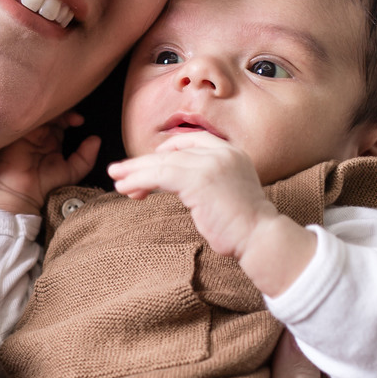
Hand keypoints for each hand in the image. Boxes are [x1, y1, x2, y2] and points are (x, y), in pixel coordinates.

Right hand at [0, 113, 100, 214]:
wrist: (21, 193)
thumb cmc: (45, 185)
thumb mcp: (72, 172)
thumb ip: (86, 157)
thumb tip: (96, 139)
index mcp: (52, 141)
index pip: (62, 121)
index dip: (71, 117)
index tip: (81, 121)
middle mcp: (40, 135)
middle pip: (52, 114)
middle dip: (63, 111)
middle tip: (72, 116)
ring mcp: (28, 133)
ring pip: (41, 113)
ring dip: (53, 111)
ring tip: (63, 115)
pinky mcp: (17, 133)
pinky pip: (27, 117)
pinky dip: (38, 113)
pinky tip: (47, 115)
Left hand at [109, 132, 272, 257]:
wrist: (260, 237)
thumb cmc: (243, 225)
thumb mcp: (227, 193)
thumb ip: (207, 182)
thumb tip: (180, 186)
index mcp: (232, 152)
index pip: (192, 140)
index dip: (167, 150)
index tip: (150, 164)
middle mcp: (222, 152)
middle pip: (174, 151)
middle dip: (144, 162)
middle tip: (120, 170)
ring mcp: (211, 164)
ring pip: (163, 163)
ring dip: (136, 171)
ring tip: (116, 178)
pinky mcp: (198, 179)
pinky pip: (161, 175)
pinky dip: (139, 180)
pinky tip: (126, 188)